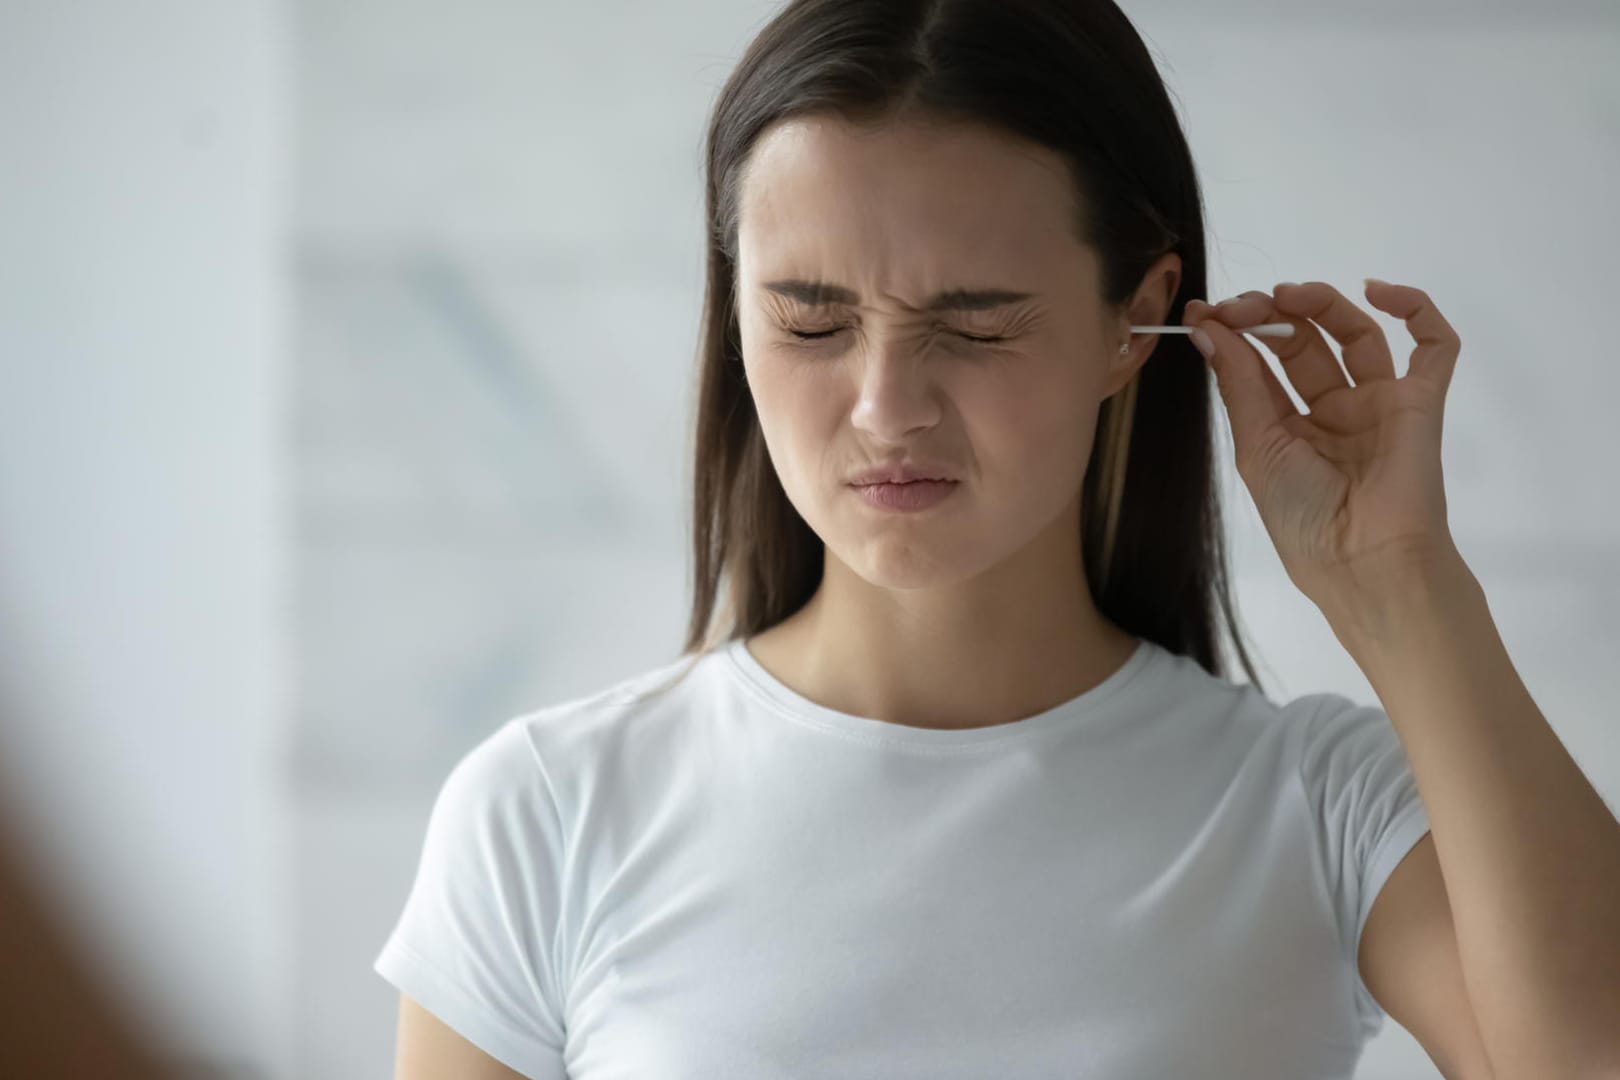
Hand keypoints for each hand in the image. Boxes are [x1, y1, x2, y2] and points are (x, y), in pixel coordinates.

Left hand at [1183, 280, 1462, 609]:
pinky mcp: (1420, 402)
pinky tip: (1378, 291)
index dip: (1235, 333)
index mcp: (1288, 429)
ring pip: (1357, 334)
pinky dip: (1415, 309)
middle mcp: (1333, 412)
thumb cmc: (1302, 517)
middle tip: (1243, 306)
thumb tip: (1206, 328)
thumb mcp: (1257, 446)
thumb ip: (1238, 383)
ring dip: (1322, 305)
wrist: (1363, 560)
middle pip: (1305, 343)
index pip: (1261, 364)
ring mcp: (1379, 404)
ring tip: (1288, 295)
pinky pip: (1434, 347)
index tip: (1205, 311)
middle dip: (1270, 316)